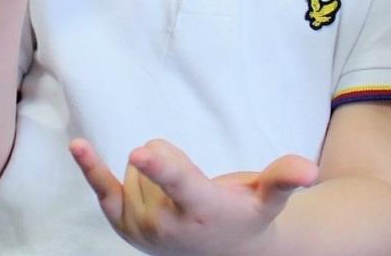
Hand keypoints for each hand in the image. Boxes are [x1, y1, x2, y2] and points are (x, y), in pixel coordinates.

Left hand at [70, 137, 316, 255]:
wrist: (219, 253)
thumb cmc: (246, 214)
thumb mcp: (268, 198)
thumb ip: (284, 180)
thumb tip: (311, 170)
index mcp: (200, 208)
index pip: (178, 182)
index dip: (160, 166)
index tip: (139, 151)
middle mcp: (165, 221)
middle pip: (155, 156)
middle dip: (172, 157)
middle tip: (195, 184)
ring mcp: (139, 225)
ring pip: (135, 167)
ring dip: (155, 172)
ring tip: (178, 196)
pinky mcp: (121, 222)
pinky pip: (101, 188)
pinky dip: (89, 167)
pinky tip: (78, 145)